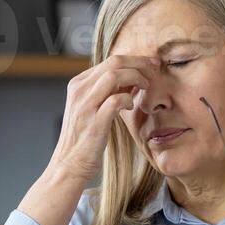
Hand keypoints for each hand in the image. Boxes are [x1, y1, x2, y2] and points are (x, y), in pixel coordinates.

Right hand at [48, 54, 161, 182]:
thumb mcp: (93, 108)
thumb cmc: (85, 139)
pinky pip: (116, 100)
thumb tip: (132, 77)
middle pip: (114, 62)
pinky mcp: (94, 122)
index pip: (110, 61)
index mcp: (78, 84)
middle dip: (140, 63)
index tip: (150, 65)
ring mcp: (85, 105)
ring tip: (146, 86)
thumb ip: (108, 91)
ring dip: (136, 77)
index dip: (134, 60)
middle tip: (155, 69)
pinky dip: (128, 99)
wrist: (69, 165)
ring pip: (115, 75)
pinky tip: (131, 107)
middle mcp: (79, 90)